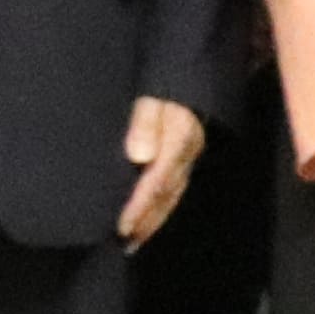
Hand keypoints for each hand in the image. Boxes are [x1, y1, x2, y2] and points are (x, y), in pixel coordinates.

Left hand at [116, 98, 205, 246]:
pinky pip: (175, 188)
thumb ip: (145, 123)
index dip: (140, 206)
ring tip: (134, 240)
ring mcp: (189, 156)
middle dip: (147, 221)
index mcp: (179, 139)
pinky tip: (147, 217)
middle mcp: (187, 153)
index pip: (157, 180)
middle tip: (126, 244)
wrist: (192, 70)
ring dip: (154, 220)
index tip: (122, 226)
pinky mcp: (186, 157)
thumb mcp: (151, 97)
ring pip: (173, 196)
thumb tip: (139, 156)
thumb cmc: (163, 84)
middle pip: (167, 195)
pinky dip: (160, 207)